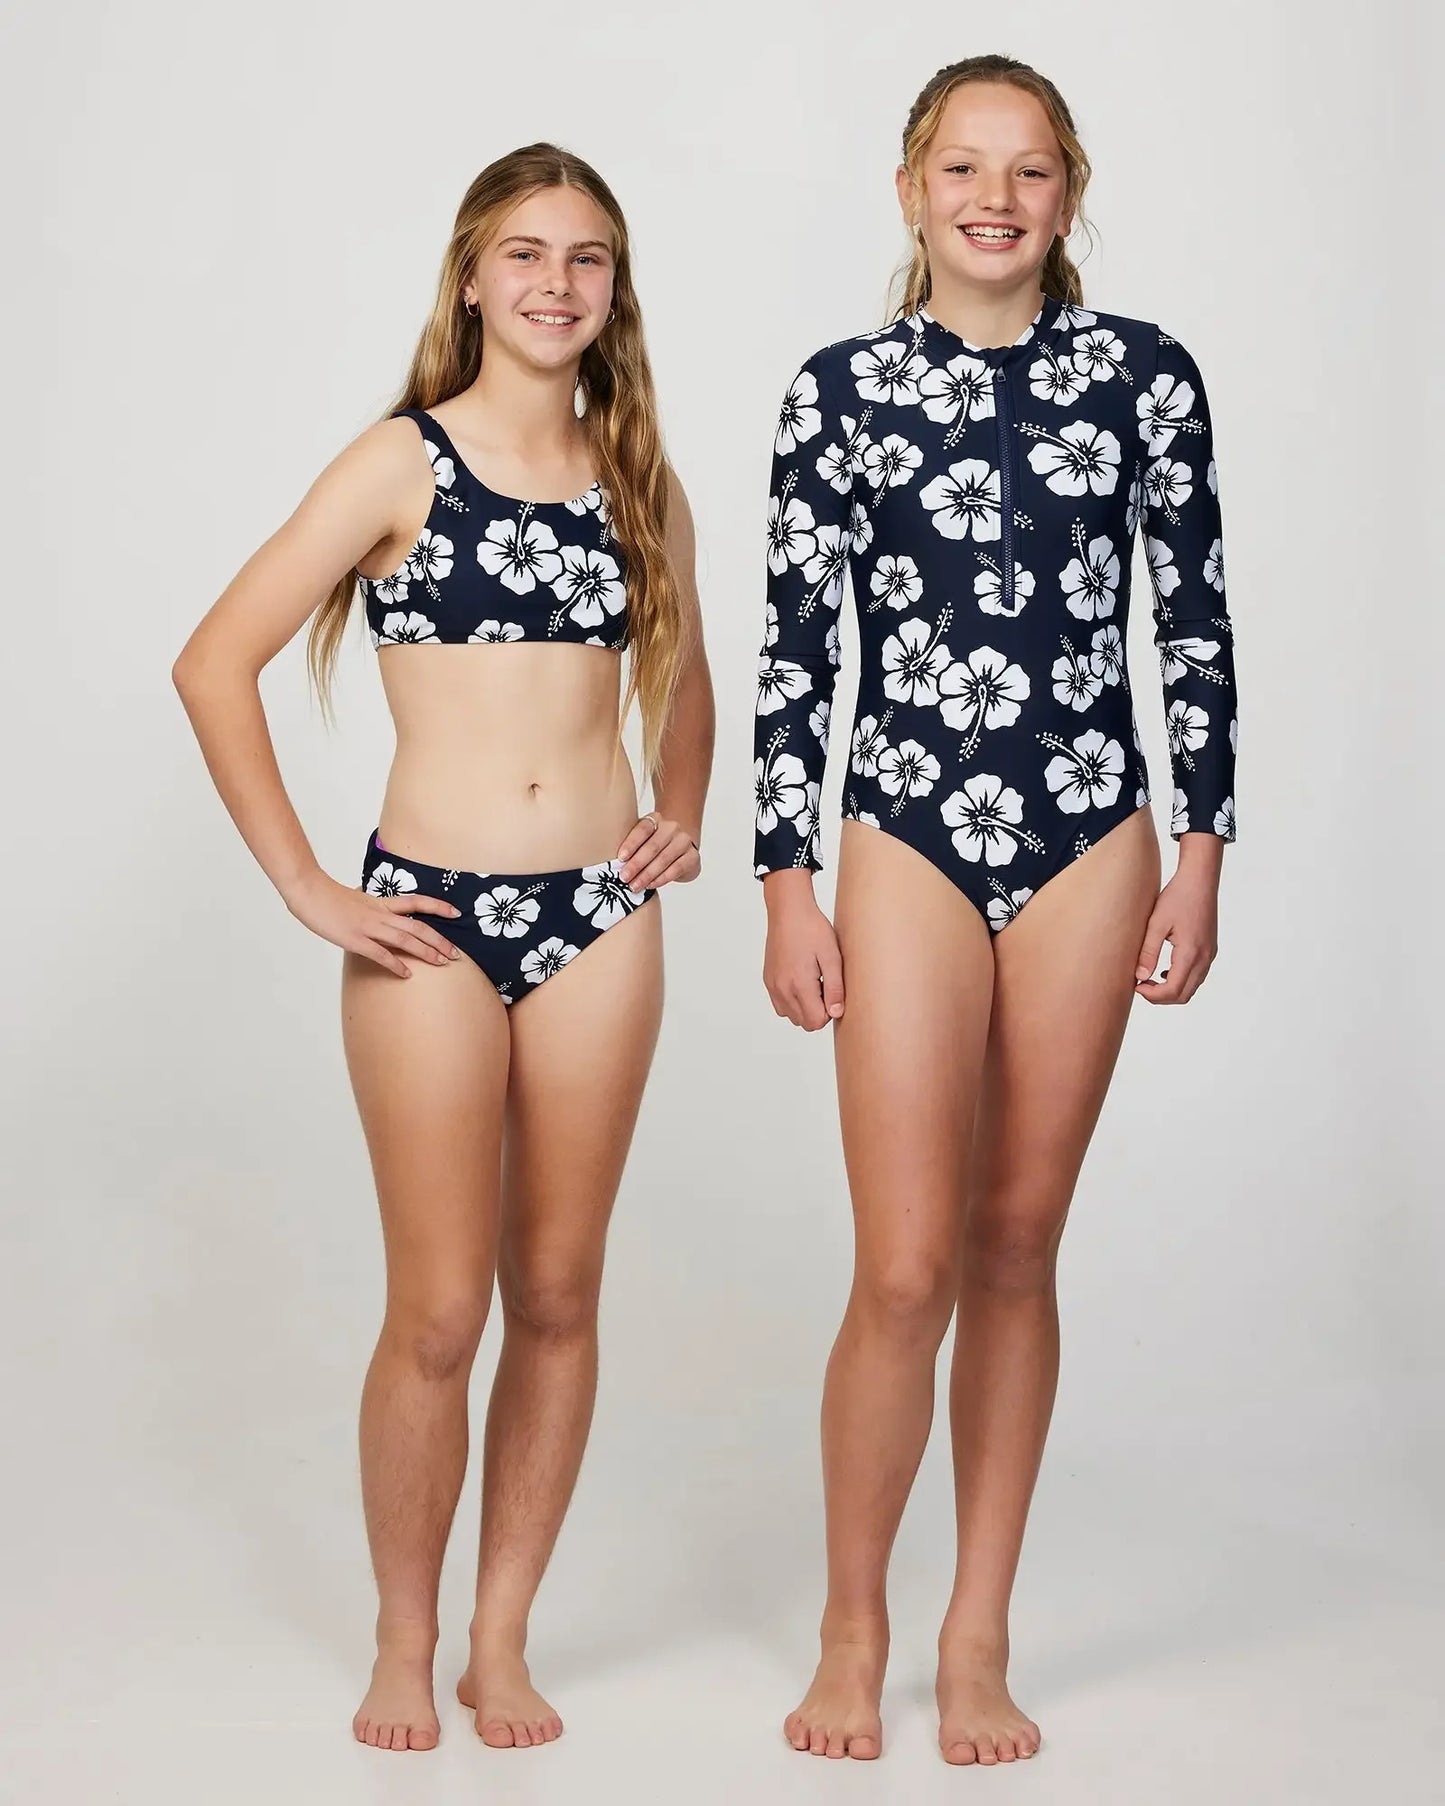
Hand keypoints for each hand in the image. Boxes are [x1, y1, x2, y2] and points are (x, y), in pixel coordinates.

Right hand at [284, 870, 462, 977]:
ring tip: (441, 962)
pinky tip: (407, 974)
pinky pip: (380, 954)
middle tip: (456, 954)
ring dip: (426, 952)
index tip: (456, 912)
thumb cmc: (326, 895)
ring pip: (405, 939)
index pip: (416, 901)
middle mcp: (380, 914)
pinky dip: (395, 964)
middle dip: (439, 940)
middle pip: (417, 926)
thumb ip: (368, 905)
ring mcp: (368, 927)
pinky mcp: (355, 939)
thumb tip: (372, 905)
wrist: (308, 890)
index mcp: (380, 902)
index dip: (438, 907)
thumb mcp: (354, 897)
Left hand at [617, 812, 700, 889]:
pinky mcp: (693, 856)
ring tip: (634, 886)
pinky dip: (661, 879)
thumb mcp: (642, 841)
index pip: (643, 829)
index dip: (631, 843)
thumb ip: (631, 847)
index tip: (620, 858)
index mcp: (656, 819)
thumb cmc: (653, 846)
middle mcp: (672, 827)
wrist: (680, 850)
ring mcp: (684, 841)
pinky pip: (676, 869)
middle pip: (653, 846)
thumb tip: (613, 865)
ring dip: (647, 875)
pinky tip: (650, 885)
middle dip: (636, 864)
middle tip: (624, 878)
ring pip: (664, 859)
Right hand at [762, 872, 844, 1029]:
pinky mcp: (768, 980)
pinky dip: (793, 1001)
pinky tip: (801, 980)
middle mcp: (781, 989)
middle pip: (804, 1022)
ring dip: (805, 1007)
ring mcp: (772, 986)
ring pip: (791, 1016)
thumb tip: (836, 1014)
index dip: (829, 1011)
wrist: (788, 911)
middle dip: (818, 1011)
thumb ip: (835, 989)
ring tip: (813, 982)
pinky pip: (780, 1005)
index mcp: (799, 984)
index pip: (816, 1021)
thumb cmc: (812, 929)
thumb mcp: (832, 957)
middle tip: (825, 986)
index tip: (833, 991)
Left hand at [1134, 851, 1219, 1004]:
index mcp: (1191, 953)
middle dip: (1161, 997)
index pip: (1173, 990)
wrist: (1200, 880)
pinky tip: (1164, 971)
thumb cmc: (1177, 897)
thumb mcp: (1156, 923)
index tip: (1136, 986)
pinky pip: (1197, 976)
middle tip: (1140, 986)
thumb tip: (1139, 977)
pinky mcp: (1210, 950)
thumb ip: (1148, 952)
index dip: (1153, 995)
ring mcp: (1210, 955)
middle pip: (1184, 995)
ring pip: (1192, 987)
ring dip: (1171, 990)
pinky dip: (1181, 980)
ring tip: (1149, 979)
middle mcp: (1204, 958)